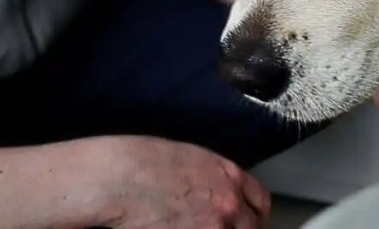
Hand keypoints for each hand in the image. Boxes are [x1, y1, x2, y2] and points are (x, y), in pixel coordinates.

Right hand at [89, 135, 270, 228]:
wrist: (117, 180)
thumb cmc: (143, 162)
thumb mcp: (192, 158)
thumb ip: (215, 177)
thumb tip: (220, 193)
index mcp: (230, 175)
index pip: (261, 201)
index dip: (255, 213)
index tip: (250, 220)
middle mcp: (229, 203)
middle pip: (251, 227)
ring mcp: (213, 227)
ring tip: (199, 228)